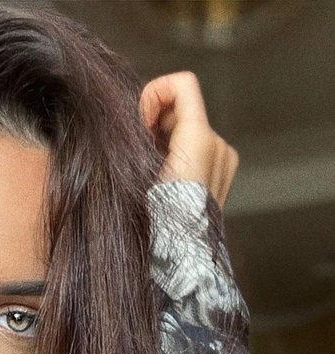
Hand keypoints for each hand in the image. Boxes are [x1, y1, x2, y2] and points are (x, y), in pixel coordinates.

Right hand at [140, 71, 238, 209]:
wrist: (181, 261)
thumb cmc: (157, 221)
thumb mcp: (137, 169)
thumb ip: (142, 132)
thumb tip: (140, 117)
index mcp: (200, 139)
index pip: (181, 84)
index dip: (153, 94)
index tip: (139, 123)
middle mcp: (218, 145)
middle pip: (182, 108)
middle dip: (156, 122)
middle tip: (140, 150)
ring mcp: (223, 161)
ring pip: (187, 130)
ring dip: (164, 140)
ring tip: (151, 170)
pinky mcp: (221, 175)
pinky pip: (195, 149)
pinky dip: (176, 154)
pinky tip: (164, 180)